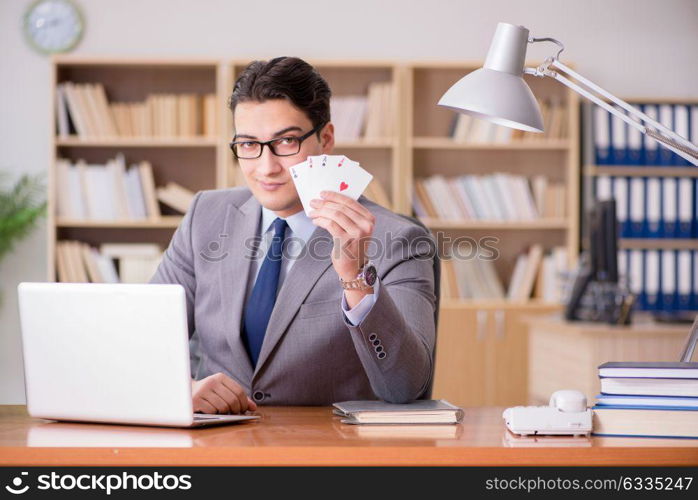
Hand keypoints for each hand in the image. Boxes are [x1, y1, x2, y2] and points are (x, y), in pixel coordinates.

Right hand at [191, 373, 257, 413]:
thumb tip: (254, 408)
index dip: (244, 403)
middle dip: (237, 410)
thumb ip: (238, 397)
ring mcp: (203, 390)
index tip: (244, 410)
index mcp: (220, 377)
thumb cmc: (208, 394)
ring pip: (223, 407)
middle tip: (235, 414)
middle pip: (232, 399)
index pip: (239, 391)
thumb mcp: (223, 391)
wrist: (185, 393)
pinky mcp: (195, 400)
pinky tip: (211, 412)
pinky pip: (212, 411)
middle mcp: (211, 382)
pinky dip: (214, 414)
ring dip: (225, 413)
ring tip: (222, 412)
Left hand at [309, 191, 374, 306]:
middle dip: (325, 203)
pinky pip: (330, 225)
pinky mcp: (346, 241)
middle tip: (313, 202)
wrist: (354, 268)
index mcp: (369, 219)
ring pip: (335, 214)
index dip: (335, 196)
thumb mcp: (355, 229)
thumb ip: (348, 215)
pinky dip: (320, 220)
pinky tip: (315, 221)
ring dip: (320, 212)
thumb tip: (329, 200)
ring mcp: (357, 233)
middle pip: (341, 207)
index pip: (350, 202)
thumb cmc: (351, 246)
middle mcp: (365, 225)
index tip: (322, 194)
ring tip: (312, 212)